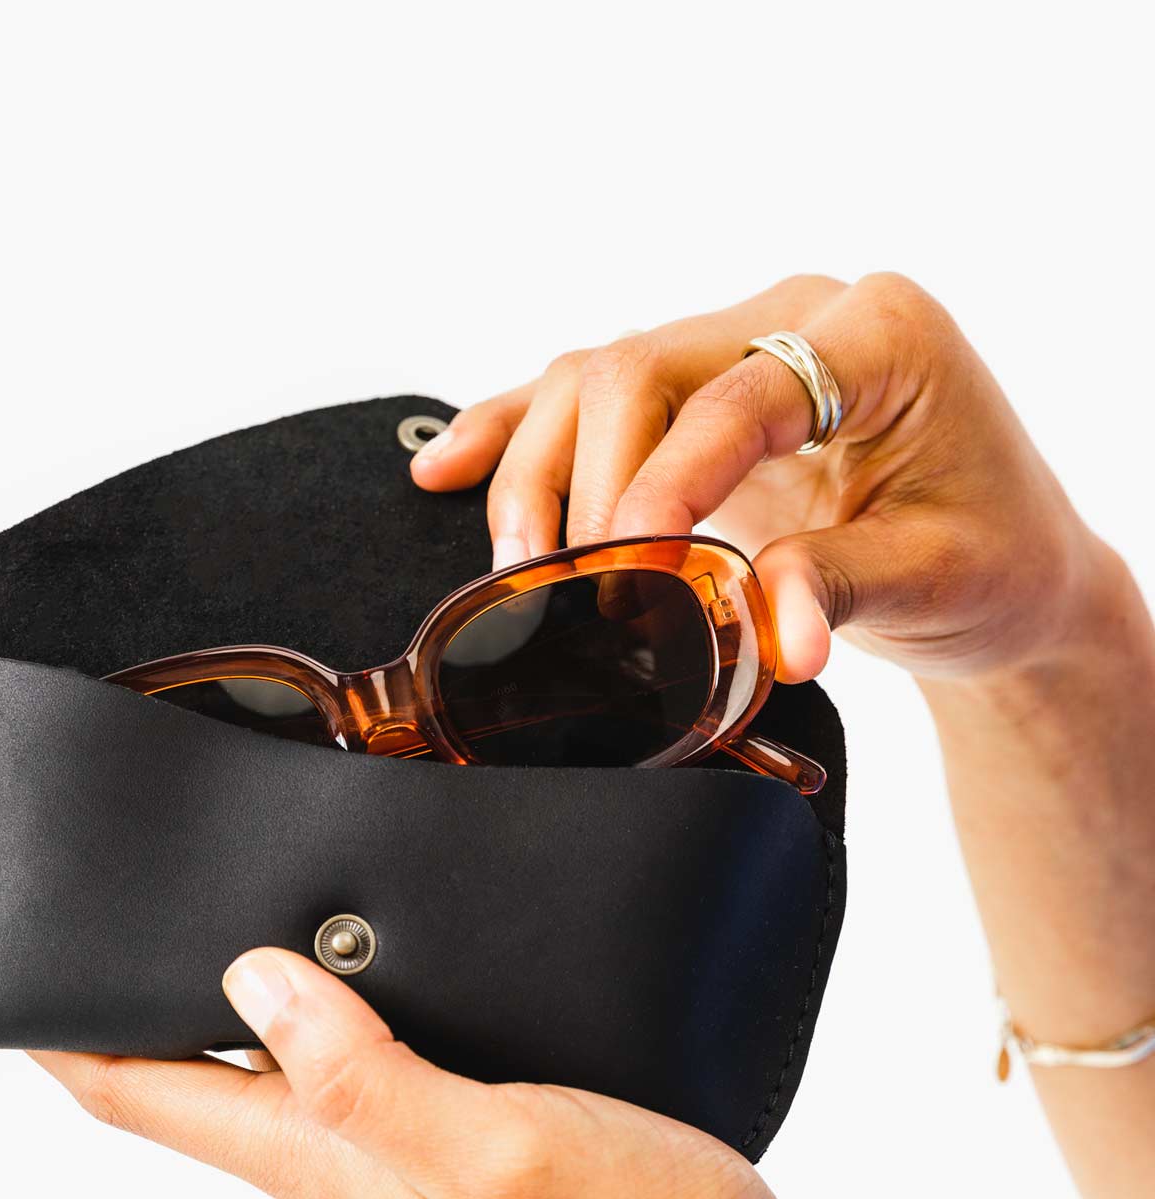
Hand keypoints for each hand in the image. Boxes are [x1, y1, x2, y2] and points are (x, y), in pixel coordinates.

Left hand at [32, 950, 927, 1198]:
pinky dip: (329, 1013)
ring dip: (236, 1004)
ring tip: (223, 921)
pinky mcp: (457, 1150)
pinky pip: (356, 1068)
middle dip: (142, 1001)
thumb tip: (253, 978)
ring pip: (275, 1069)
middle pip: (194, 1081)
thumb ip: (364, 1070)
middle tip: (122, 909)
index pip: (146, 1097)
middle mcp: (343, 1170)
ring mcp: (399, 1163)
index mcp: (328, 1167)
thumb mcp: (493, 1145)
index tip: (25, 965)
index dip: (70, 1033)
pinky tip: (361, 971)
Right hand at [410, 273, 1108, 683]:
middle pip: (634, 368)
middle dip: (588, 488)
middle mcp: (790, 318)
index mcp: (877, 332)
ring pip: (589, 380)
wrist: (1000, 563)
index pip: (742, 388)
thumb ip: (841, 588)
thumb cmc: (989, 555)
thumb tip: (768, 636)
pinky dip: (510, 436)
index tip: (630, 569)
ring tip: (517, 568)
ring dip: (535, 473)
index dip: (670, 480)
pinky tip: (442, 465)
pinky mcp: (690, 399)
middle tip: (580, 594)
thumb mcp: (938, 577)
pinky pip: (580, 401)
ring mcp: (730, 349)